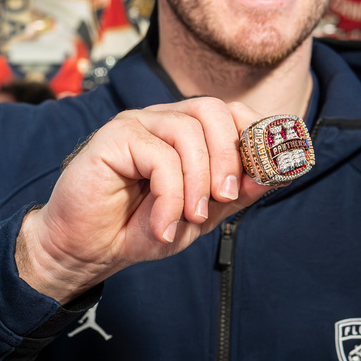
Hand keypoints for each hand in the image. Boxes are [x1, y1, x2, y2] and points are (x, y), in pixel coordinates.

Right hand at [16, 98, 275, 302]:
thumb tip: (275, 174)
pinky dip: (170, 197)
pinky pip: (159, 156)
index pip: (231, 112)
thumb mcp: (201, 215)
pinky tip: (161, 226)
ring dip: (199, 181)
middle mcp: (164, 119)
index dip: (255, 134)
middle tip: (226, 197)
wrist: (85, 250)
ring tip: (192, 218)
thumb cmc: (140, 227)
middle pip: (214, 110)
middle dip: (229, 156)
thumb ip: (235, 194)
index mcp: (188, 131)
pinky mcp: (113, 138)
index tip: (269, 170)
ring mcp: (138, 124)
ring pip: (188, 131)